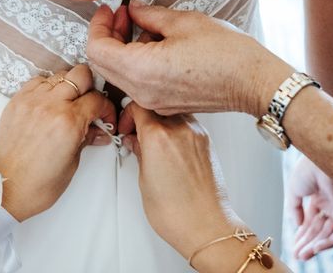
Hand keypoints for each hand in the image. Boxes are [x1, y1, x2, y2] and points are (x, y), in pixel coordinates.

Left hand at [0, 65, 115, 220]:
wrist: (4, 190)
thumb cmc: (37, 184)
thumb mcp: (72, 163)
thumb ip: (87, 138)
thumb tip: (99, 130)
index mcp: (68, 122)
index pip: (97, 99)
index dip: (106, 108)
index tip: (105, 117)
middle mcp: (50, 106)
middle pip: (81, 74)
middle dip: (90, 87)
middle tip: (89, 104)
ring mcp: (31, 101)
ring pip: (59, 75)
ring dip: (69, 86)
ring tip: (68, 104)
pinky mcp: (17, 102)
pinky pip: (38, 81)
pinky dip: (48, 88)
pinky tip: (50, 103)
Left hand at [87, 1, 293, 115]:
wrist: (253, 82)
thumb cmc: (228, 55)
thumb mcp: (183, 22)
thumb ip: (149, 14)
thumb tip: (134, 9)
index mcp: (141, 71)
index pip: (96, 50)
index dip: (98, 25)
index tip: (108, 10)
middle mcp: (142, 92)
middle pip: (103, 64)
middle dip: (107, 35)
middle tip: (122, 14)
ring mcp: (152, 101)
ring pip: (117, 74)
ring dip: (121, 48)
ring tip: (141, 25)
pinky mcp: (163, 103)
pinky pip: (135, 83)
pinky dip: (134, 61)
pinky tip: (153, 43)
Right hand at [119, 103, 241, 259]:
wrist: (206, 225)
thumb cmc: (176, 212)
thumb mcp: (144, 180)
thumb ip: (139, 152)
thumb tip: (136, 142)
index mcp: (158, 136)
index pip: (139, 105)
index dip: (128, 113)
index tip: (126, 126)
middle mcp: (179, 129)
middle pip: (157, 106)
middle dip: (143, 115)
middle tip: (136, 132)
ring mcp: (196, 133)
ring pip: (173, 112)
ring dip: (161, 120)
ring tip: (153, 140)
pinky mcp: (206, 141)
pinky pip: (188, 123)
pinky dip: (176, 127)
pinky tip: (169, 145)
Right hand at [286, 157, 332, 259]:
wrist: (318, 160)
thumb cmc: (307, 170)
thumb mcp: (294, 191)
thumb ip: (294, 209)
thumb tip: (297, 225)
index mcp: (318, 196)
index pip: (310, 221)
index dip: (301, 234)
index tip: (293, 246)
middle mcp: (330, 204)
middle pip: (318, 230)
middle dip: (306, 243)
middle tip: (297, 255)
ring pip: (328, 234)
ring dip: (315, 246)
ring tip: (302, 255)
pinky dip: (328, 242)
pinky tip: (315, 248)